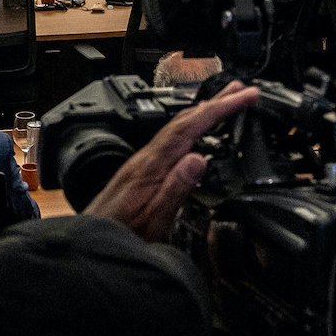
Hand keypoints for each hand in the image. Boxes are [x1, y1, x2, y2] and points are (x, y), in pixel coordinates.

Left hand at [87, 81, 258, 240]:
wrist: (92, 246)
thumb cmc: (121, 237)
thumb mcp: (154, 221)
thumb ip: (175, 190)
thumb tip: (198, 159)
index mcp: (150, 166)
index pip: (189, 127)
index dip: (219, 109)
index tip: (243, 96)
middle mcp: (145, 159)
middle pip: (183, 121)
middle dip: (215, 102)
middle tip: (242, 89)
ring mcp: (142, 164)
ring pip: (177, 129)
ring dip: (203, 113)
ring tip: (225, 102)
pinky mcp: (141, 173)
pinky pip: (171, 142)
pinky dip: (191, 129)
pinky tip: (196, 133)